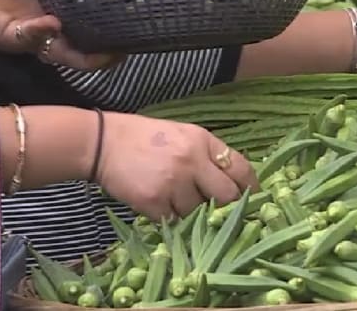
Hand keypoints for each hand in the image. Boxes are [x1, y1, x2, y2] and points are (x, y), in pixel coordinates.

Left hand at [0, 0, 122, 69]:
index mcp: (54, 7)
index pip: (87, 24)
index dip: (107, 29)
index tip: (128, 25)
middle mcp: (49, 26)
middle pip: (84, 51)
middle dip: (105, 55)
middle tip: (124, 49)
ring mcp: (33, 35)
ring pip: (66, 55)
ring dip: (86, 55)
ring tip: (105, 51)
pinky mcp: (13, 37)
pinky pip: (34, 37)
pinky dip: (44, 30)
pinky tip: (52, 21)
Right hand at [95, 113, 258, 220]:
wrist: (102, 143)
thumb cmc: (145, 138)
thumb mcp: (182, 135)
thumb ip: (207, 155)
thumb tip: (234, 184)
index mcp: (202, 140)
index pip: (240, 167)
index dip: (251, 187)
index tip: (254, 199)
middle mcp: (192, 160)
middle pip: (227, 196)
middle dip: (224, 205)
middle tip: (216, 209)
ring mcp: (173, 182)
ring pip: (199, 212)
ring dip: (192, 212)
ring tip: (174, 198)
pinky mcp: (154, 202)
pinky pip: (174, 221)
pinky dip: (170, 218)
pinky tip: (159, 204)